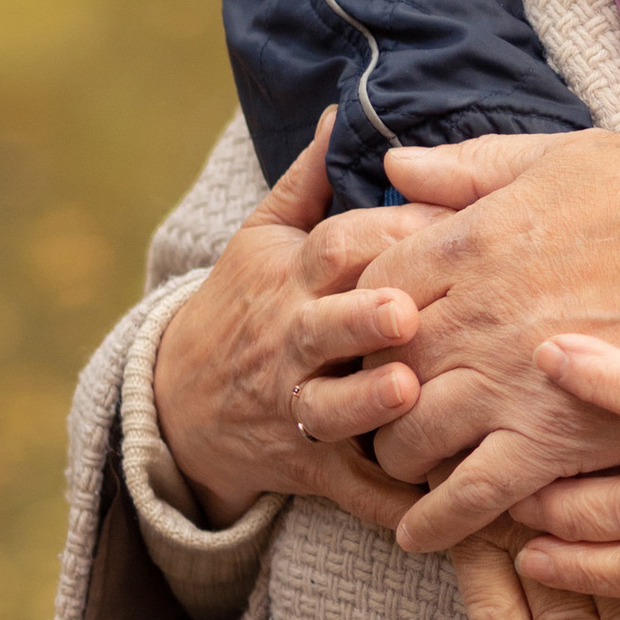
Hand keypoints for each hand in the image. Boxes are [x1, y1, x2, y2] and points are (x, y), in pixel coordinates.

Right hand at [154, 117, 421, 532]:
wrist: (178, 405)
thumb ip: (307, 180)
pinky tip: (436, 508)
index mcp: (293, 279)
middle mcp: (294, 342)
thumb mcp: (262, 238)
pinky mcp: (308, 468)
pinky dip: (390, 504)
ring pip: (331, 410)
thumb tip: (340, 112)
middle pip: (327, 326)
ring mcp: (297, 407)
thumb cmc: (244, 306)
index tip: (442, 221)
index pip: (338, 246)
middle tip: (407, 313)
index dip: (385, 233)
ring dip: (368, 406)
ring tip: (407, 394)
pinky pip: (351, 491)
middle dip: (364, 320)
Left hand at [322, 131, 619, 528]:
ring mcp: (507, 386)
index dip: (370, 315)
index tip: (387, 331)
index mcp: (469, 243)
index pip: (373, 288)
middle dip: (375, 390)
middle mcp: (471, 318)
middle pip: (378, 371)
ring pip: (408, 440)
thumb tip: (396, 163)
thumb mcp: (559, 156)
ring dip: (401, 455)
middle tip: (393, 402)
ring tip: (414, 461)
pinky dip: (434, 522)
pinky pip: (466, 498)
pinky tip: (421, 532)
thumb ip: (468, 166)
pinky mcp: (552, 442)